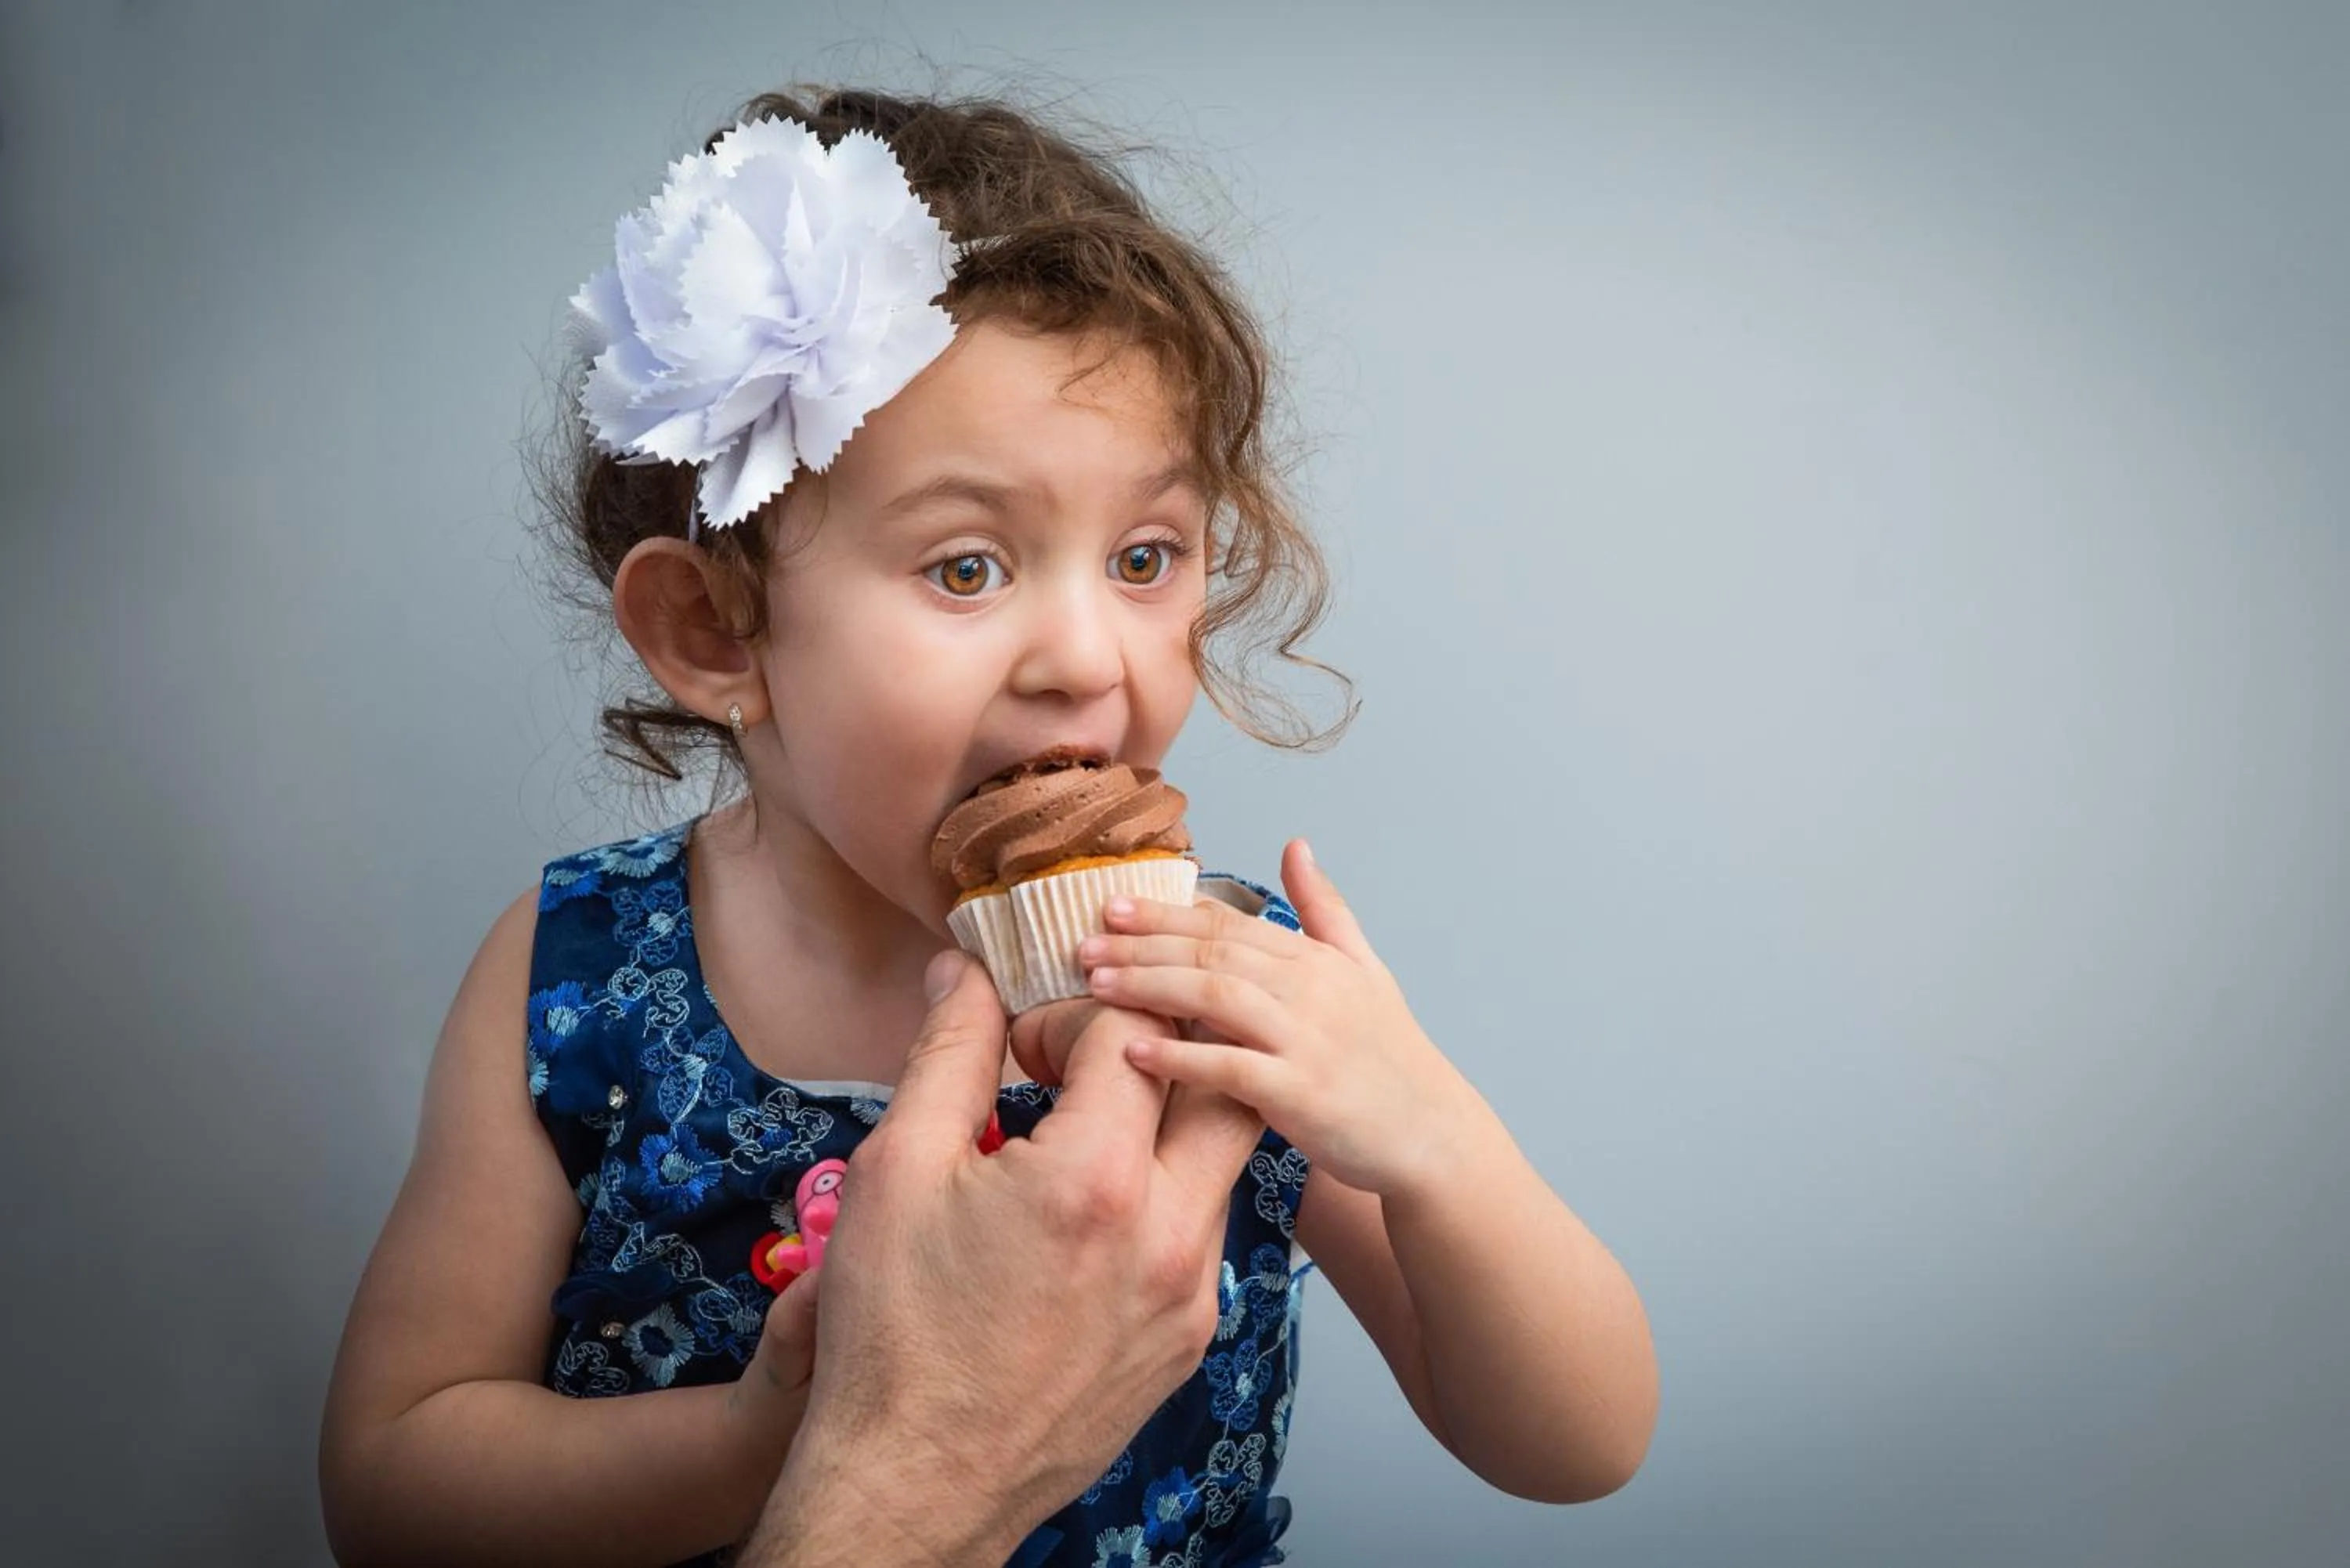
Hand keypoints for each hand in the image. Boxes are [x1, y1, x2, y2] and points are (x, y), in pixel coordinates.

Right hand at [737, 949, 1266, 1565]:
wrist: (917, 1481)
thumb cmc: (894, 1334)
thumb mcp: (896, 1167)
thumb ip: (947, 1052)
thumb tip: (965, 972)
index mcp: (1095, 1180)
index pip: (1133, 1031)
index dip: (1073, 1011)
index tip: (1024, 1041)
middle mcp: (1169, 1233)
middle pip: (1223, 1082)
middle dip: (1164, 1046)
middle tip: (1093, 1053)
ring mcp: (1191, 1292)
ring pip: (1221, 1159)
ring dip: (1168, 1121)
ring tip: (1092, 1124)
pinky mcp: (1190, 1337)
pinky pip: (1204, 1231)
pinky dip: (1165, 1194)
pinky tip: (1096, 1207)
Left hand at [1078, 840, 1479, 1197]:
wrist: (1431, 1134)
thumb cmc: (1390, 1056)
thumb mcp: (1365, 969)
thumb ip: (1323, 909)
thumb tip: (1296, 845)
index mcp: (1317, 960)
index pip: (1229, 924)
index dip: (1167, 912)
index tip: (1114, 905)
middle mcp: (1311, 990)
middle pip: (1213, 951)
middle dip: (1143, 942)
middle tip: (1084, 940)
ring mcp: (1307, 1040)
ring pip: (1216, 996)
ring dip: (1150, 985)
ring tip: (1096, 984)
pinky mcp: (1302, 1093)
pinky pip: (1230, 1067)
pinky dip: (1180, 1056)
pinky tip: (1133, 1049)